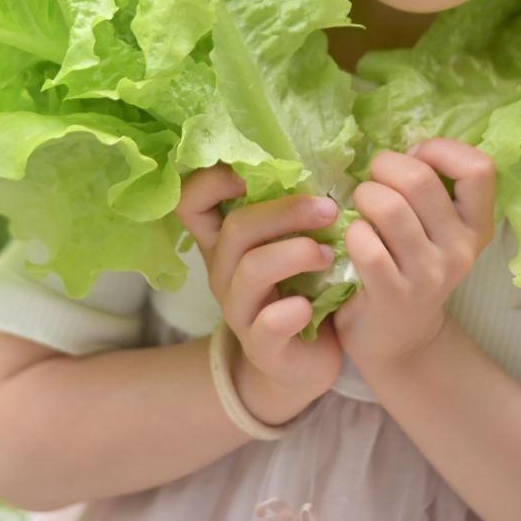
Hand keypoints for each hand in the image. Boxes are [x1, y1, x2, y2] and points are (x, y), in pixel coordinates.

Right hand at [175, 167, 343, 424]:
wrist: (304, 363)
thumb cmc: (300, 288)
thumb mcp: (289, 244)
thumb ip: (292, 209)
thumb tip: (324, 158)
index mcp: (225, 241)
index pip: (191, 201)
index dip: (213, 179)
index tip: (256, 172)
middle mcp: (223, 272)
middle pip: (236, 228)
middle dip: (285, 211)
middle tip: (329, 208)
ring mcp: (239, 311)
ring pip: (252, 270)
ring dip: (296, 253)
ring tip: (329, 253)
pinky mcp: (262, 346)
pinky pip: (268, 324)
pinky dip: (291, 311)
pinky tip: (311, 307)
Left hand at [334, 139, 495, 366]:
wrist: (400, 337)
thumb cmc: (412, 265)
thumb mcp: (438, 229)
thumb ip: (434, 188)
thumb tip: (405, 146)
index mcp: (476, 225)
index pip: (479, 168)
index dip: (440, 149)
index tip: (416, 158)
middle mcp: (460, 250)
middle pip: (420, 180)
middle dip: (385, 166)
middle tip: (374, 180)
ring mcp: (429, 275)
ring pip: (389, 207)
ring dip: (364, 195)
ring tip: (361, 206)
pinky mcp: (393, 295)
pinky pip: (365, 245)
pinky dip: (351, 233)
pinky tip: (352, 239)